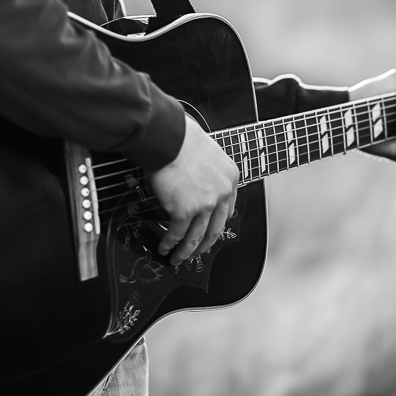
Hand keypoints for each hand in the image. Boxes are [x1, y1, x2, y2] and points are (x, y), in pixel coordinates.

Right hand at [148, 116, 238, 265]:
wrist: (168, 137)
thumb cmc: (182, 137)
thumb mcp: (208, 152)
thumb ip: (209, 172)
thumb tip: (197, 183)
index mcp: (230, 178)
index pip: (228, 209)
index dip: (216, 224)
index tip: (209, 232)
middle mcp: (222, 194)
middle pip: (215, 229)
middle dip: (203, 245)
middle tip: (195, 253)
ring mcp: (205, 205)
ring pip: (196, 237)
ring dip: (185, 252)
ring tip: (177, 258)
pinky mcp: (184, 211)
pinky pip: (176, 233)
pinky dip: (169, 243)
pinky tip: (164, 247)